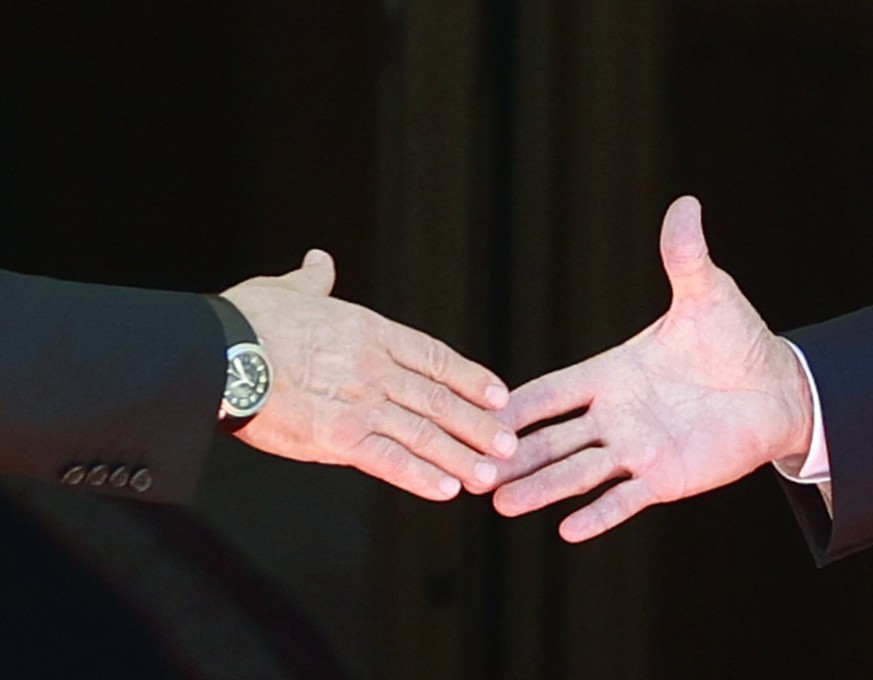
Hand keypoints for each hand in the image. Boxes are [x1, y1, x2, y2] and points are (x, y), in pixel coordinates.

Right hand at [220, 250, 516, 500]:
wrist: (216, 352)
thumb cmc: (245, 319)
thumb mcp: (286, 289)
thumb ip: (313, 280)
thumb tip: (320, 259)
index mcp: (369, 331)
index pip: (434, 357)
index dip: (470, 378)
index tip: (498, 396)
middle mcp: (375, 368)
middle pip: (440, 399)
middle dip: (478, 425)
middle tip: (509, 446)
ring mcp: (361, 403)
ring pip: (424, 433)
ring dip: (460, 457)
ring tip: (488, 476)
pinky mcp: (339, 438)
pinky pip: (389, 461)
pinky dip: (420, 476)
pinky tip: (446, 490)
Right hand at [486, 197, 812, 540]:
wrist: (776, 388)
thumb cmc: (735, 339)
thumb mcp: (707, 295)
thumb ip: (685, 259)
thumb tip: (686, 203)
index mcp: (611, 373)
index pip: (553, 390)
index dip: (518, 402)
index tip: (478, 410)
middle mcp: (614, 415)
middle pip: (551, 438)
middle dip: (513, 453)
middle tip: (471, 467)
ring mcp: (636, 450)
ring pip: (577, 473)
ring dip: (541, 488)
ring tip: (501, 503)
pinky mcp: (664, 478)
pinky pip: (625, 500)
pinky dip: (599, 516)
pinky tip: (567, 531)